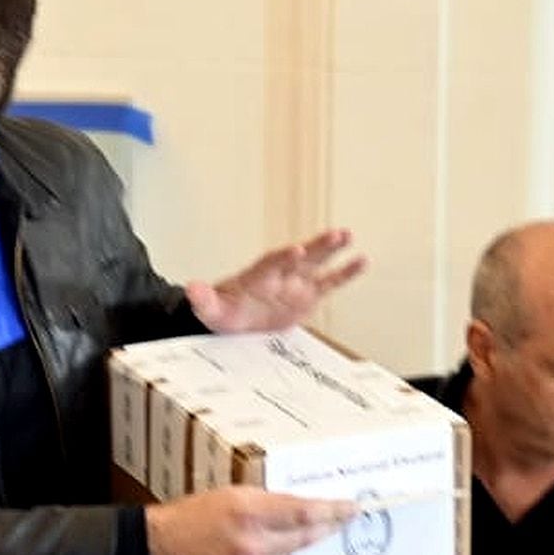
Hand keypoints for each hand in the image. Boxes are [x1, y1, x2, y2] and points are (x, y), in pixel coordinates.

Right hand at [144, 486, 356, 554]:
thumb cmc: (193, 515)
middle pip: (305, 537)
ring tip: (269, 536)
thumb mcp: (233, 494)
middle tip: (339, 519)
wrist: (161, 548)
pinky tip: (255, 554)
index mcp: (249, 512)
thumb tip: (306, 508)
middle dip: (325, 527)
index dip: (333, 511)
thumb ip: (269, 501)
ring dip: (291, 547)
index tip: (351, 508)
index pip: (305, 513)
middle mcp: (252, 544)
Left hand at [186, 229, 365, 333]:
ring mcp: (297, 282)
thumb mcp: (210, 310)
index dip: (285, 258)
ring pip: (318, 263)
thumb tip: (191, 288)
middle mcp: (281, 274)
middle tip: (334, 234)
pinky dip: (345, 273)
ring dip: (332, 250)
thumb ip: (203, 299)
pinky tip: (362, 261)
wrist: (235, 320)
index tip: (297, 251)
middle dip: (317, 246)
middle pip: (301, 257)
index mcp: (259, 276)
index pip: (273, 264)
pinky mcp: (309, 295)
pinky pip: (330, 282)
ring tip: (348, 236)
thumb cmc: (223, 312)